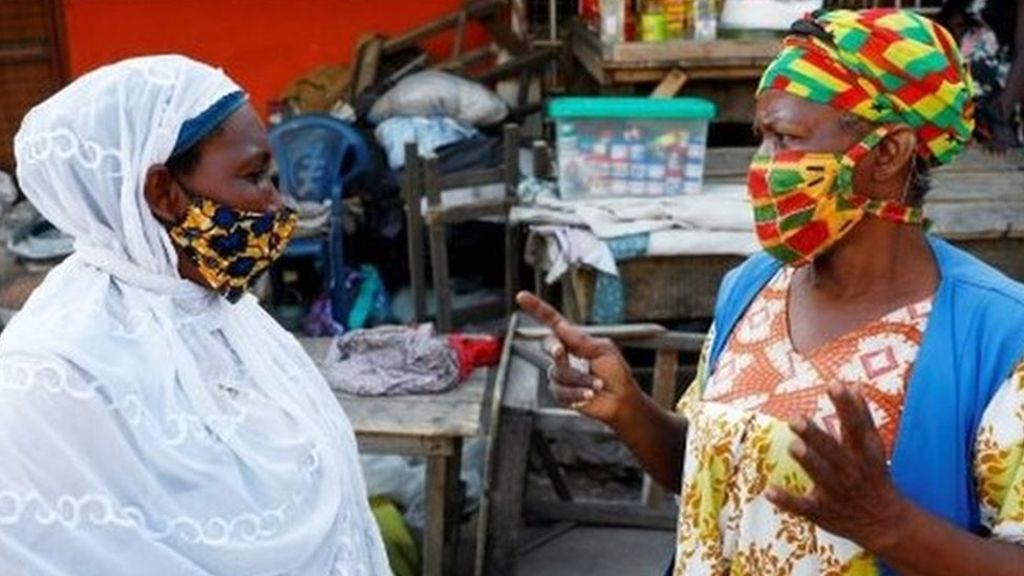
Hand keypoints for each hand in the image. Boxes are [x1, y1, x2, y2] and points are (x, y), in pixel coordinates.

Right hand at [515, 291, 641, 427]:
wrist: (621, 402)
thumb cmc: (617, 375)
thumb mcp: (603, 351)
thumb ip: (581, 340)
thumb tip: (562, 326)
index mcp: (575, 340)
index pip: (553, 322)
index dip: (536, 309)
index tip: (522, 297)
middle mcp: (564, 355)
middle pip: (548, 344)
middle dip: (554, 348)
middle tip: (561, 352)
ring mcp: (560, 374)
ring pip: (558, 372)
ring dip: (581, 378)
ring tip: (597, 384)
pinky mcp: (560, 393)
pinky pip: (561, 391)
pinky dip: (578, 392)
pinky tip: (589, 394)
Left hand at [765, 384, 910, 554]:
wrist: (886, 524)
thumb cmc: (873, 477)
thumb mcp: (872, 447)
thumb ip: (860, 416)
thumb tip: (852, 384)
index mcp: (864, 453)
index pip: (857, 426)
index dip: (847, 405)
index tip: (834, 384)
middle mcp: (851, 471)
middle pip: (834, 451)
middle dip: (815, 436)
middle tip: (796, 419)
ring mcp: (836, 492)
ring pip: (822, 476)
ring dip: (808, 461)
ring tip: (793, 446)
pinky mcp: (822, 511)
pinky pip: (803, 506)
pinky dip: (786, 500)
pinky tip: (768, 490)